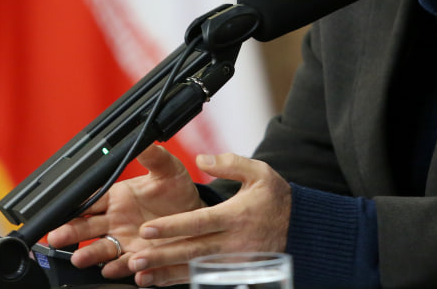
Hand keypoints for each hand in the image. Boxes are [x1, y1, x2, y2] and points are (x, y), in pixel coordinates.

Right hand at [45, 144, 204, 277]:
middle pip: (87, 226)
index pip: (90, 200)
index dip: (75, 205)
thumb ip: (153, 156)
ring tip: (80, 259)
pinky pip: (125, 264)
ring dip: (90, 254)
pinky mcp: (138, 258)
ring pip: (101, 248)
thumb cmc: (178, 190)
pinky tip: (113, 270)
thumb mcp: (168, 170)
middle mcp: (115, 220)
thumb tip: (143, 138)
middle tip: (58, 237)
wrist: (197, 217)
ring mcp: (124, 240)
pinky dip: (119, 269)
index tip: (62, 209)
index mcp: (116, 197)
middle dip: (70, 231)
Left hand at [126, 153, 291, 287]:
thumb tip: (201, 159)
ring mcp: (233, 261)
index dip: (172, 227)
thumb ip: (230, 163)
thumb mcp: (260, 173)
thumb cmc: (277, 199)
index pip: (199, 222)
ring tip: (141, 274)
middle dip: (162, 254)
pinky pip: (203, 278)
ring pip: (194, 269)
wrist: (301, 230)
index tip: (148, 229)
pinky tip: (160, 281)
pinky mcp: (234, 271)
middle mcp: (233, 242)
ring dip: (167, 273)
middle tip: (135, 257)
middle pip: (192, 250)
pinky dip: (180, 280)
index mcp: (236, 215)